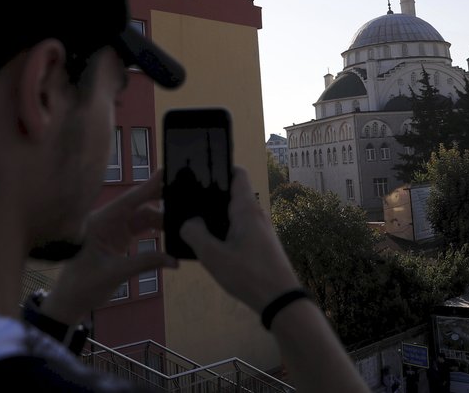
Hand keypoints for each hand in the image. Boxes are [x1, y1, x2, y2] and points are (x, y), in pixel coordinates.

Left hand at [41, 170, 177, 322]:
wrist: (69, 301)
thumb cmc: (84, 285)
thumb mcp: (114, 274)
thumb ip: (145, 263)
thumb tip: (174, 260)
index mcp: (100, 222)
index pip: (128, 200)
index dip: (148, 186)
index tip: (166, 171)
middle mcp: (107, 220)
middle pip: (137, 203)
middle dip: (159, 196)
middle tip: (185, 191)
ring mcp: (112, 228)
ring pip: (141, 215)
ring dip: (160, 217)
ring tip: (182, 218)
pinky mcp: (117, 238)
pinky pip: (139, 227)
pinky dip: (154, 228)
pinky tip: (170, 230)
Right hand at [180, 166, 299, 313]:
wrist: (281, 301)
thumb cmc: (249, 274)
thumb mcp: (213, 256)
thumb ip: (195, 234)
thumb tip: (189, 222)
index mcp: (246, 209)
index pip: (237, 174)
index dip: (220, 168)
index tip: (200, 172)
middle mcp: (256, 214)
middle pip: (233, 194)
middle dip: (211, 195)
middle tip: (187, 200)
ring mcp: (261, 230)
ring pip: (235, 214)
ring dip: (217, 216)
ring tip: (193, 222)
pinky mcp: (261, 245)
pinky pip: (239, 229)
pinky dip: (224, 231)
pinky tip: (210, 244)